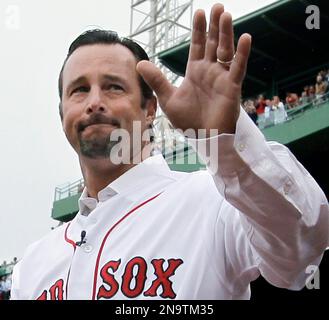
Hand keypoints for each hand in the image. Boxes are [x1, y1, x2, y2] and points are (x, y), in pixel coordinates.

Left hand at [137, 4, 250, 135]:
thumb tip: (140, 63)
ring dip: (226, 33)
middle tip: (217, 6)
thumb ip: (157, 80)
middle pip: (213, 44)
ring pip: (225, 51)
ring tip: (225, 14)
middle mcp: (210, 71)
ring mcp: (222, 78)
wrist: (202, 138)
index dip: (198, 30)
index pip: (197, 46)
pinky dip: (242, 54)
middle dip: (214, 26)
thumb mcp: (168, 99)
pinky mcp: (232, 87)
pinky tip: (244, 38)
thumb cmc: (188, 121)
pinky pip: (238, 68)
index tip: (199, 13)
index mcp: (195, 72)